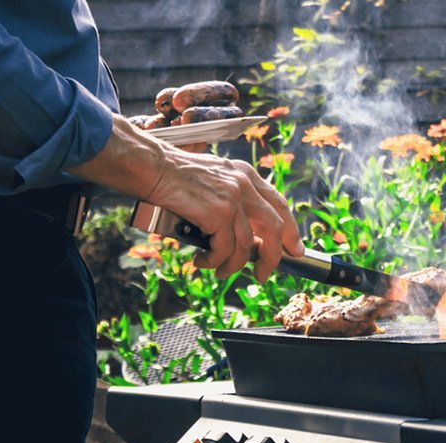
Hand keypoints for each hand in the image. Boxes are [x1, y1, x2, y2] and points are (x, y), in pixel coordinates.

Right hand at [68, 115, 303, 281]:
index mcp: (246, 175)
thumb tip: (243, 235)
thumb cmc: (173, 176)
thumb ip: (231, 199)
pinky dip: (215, 261)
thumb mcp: (213, 180)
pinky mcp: (218, 213)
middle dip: (272, 256)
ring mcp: (233, 198)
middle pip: (274, 228)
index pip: (279, 205)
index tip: (294, 249)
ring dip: (234, 266)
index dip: (290, 230)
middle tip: (262, 274)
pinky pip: (226, 249)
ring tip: (219, 271)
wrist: (150, 166)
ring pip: (246, 245)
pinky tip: (203, 262)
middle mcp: (245, 184)